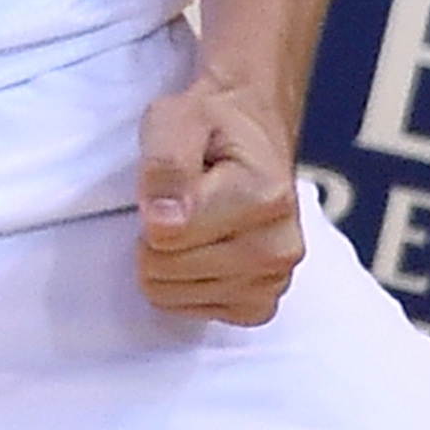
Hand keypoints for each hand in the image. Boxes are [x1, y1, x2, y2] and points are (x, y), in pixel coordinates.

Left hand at [134, 76, 305, 326]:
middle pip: (164, 269)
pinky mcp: (259, 305)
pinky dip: (183, 282)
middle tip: (180, 199)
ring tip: (194, 219)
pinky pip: (189, 310)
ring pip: (171, 293)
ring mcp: (273, 281)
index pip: (164, 234)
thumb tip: (162, 223)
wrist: (253, 132)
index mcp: (265, 198)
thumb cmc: (213, 123)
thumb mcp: (177, 118)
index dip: (150, 205)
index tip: (170, 179)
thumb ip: (166, 164)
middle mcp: (280, 247)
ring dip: (169, 257)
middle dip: (156, 234)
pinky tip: (202, 247)